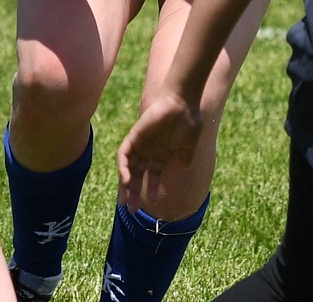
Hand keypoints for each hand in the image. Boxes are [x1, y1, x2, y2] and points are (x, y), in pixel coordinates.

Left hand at [116, 89, 202, 212]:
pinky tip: (126, 180)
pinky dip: (123, 168)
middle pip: (137, 174)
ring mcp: (141, 143)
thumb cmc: (188, 120)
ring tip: (124, 201)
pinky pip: (124, 154)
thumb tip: (184, 167)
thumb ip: (184, 156)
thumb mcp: (188, 144)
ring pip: (128, 167)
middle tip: (130, 210)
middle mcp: (149, 150)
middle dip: (133, 192)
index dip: (150, 189)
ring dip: (125, 184)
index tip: (151, 204)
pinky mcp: (134, 136)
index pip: (152, 175)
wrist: (183, 101)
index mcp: (162, 153)